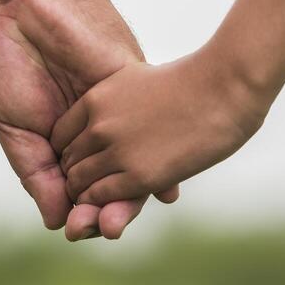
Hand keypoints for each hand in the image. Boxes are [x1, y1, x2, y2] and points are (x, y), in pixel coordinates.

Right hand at [0, 0, 178, 239]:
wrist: (25, 3)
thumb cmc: (10, 61)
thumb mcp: (14, 125)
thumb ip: (36, 173)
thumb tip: (55, 220)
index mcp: (62, 142)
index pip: (78, 188)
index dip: (79, 211)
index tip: (77, 231)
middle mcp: (95, 132)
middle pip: (110, 182)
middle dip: (107, 210)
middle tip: (104, 232)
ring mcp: (117, 111)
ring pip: (134, 163)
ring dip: (131, 195)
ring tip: (123, 219)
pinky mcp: (134, 88)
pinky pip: (154, 130)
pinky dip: (159, 161)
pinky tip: (162, 189)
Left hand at [50, 45, 267, 205]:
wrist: (224, 89)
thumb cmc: (191, 83)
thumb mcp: (138, 79)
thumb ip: (117, 99)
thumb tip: (116, 113)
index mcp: (96, 99)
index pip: (60, 135)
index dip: (71, 152)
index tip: (86, 160)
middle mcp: (99, 126)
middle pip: (67, 162)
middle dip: (76, 177)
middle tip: (89, 189)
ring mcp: (117, 151)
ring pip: (79, 184)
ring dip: (86, 196)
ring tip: (99, 202)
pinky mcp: (138, 176)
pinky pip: (101, 197)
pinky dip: (102, 205)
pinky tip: (115, 204)